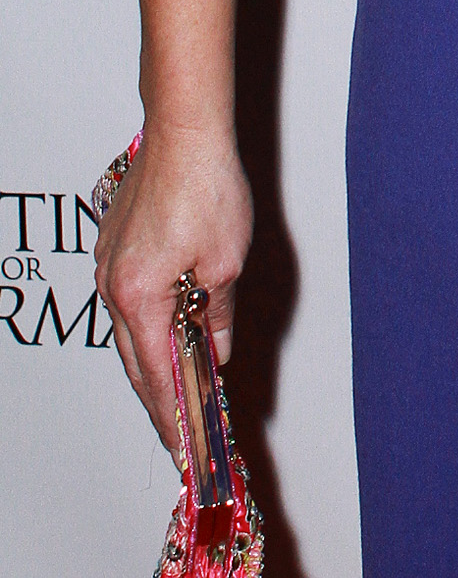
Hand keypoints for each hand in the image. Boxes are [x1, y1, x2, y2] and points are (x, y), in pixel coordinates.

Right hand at [94, 126, 252, 462]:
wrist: (184, 132)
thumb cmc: (207, 189)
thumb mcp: (227, 262)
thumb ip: (218, 315)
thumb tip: (215, 351)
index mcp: (139, 298)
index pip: (155, 375)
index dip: (170, 414)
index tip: (182, 444)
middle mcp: (114, 286)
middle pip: (136, 359)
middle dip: (158, 397)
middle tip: (180, 430)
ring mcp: (109, 265)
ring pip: (131, 331)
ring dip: (154, 359)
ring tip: (180, 388)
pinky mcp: (115, 246)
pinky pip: (129, 301)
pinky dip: (149, 324)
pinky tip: (170, 330)